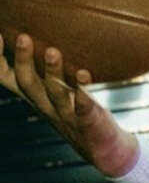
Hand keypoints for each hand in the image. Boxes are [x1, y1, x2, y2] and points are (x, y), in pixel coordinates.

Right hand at [0, 33, 137, 176]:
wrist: (104, 152)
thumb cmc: (78, 112)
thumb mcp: (57, 91)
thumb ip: (49, 68)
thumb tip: (43, 30)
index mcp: (36, 96)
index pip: (9, 78)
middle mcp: (46, 105)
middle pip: (28, 83)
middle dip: (23, 60)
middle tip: (22, 36)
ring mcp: (67, 115)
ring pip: (55, 94)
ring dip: (52, 73)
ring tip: (53, 51)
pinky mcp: (89, 123)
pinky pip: (84, 110)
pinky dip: (83, 95)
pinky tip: (84, 76)